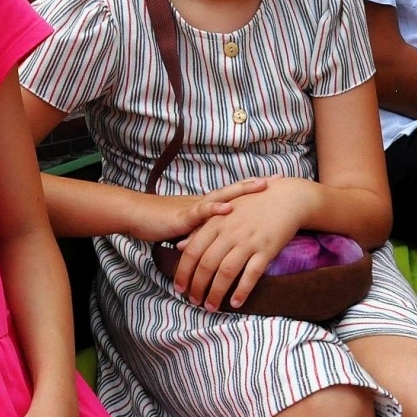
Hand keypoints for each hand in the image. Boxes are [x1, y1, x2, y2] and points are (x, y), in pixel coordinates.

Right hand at [126, 177, 268, 241]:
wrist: (137, 216)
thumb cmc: (162, 222)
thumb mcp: (191, 228)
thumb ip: (206, 230)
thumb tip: (223, 238)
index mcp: (208, 205)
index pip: (235, 194)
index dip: (254, 188)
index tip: (277, 180)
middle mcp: (204, 203)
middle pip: (234, 191)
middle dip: (256, 185)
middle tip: (279, 178)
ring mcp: (194, 208)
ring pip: (222, 196)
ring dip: (242, 191)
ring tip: (261, 185)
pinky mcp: (182, 217)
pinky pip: (200, 212)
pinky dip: (214, 210)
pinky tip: (227, 208)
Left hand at [173, 179, 311, 311]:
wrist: (286, 198)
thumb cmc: (252, 205)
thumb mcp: (223, 211)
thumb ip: (201, 229)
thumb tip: (180, 246)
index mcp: (216, 222)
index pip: (192, 251)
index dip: (183, 272)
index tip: (179, 288)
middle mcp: (229, 232)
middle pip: (207, 264)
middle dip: (198, 287)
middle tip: (194, 302)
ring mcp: (248, 241)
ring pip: (226, 272)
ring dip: (216, 293)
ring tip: (211, 307)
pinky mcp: (266, 249)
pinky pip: (252, 274)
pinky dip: (242, 290)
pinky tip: (236, 303)